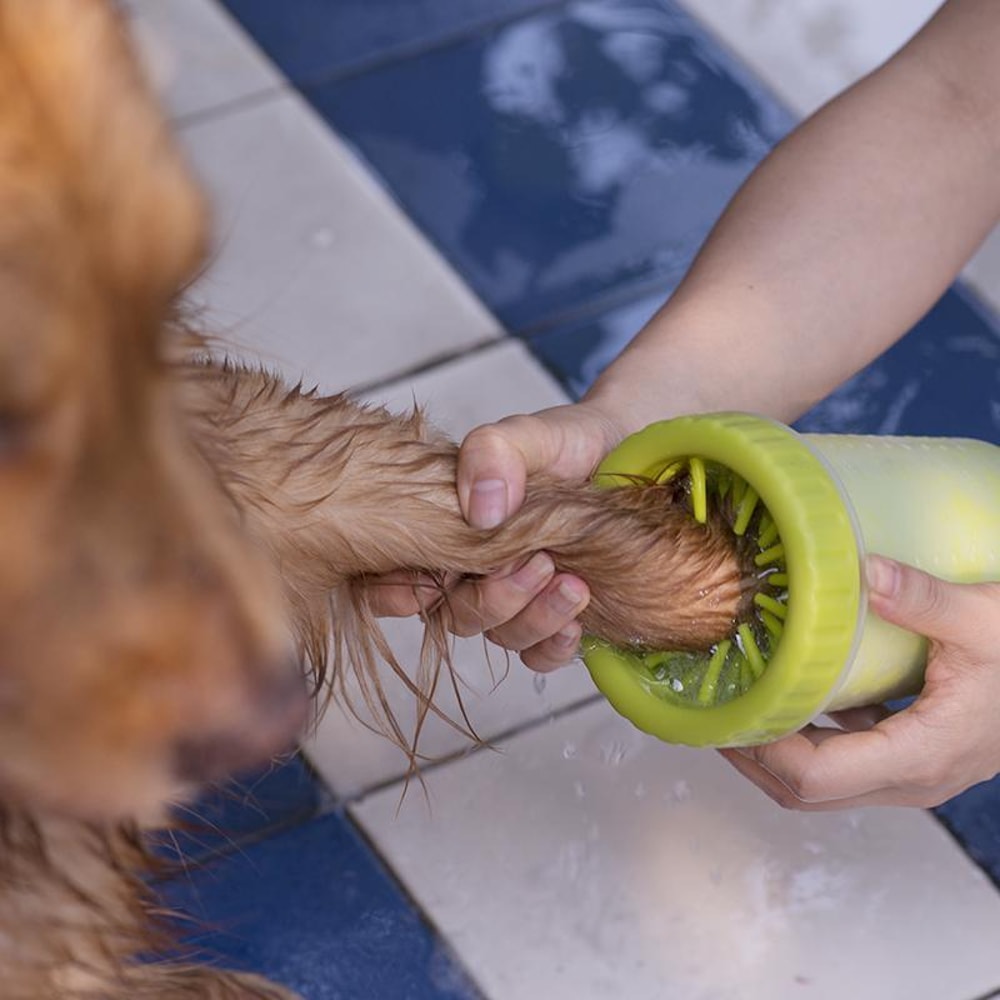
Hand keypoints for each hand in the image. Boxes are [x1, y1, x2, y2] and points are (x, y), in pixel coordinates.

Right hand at [370, 401, 625, 670]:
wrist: (627, 449)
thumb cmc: (566, 441)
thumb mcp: (529, 434)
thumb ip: (494, 453)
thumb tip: (480, 511)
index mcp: (443, 529)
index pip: (391, 575)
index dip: (392, 593)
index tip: (425, 586)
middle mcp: (470, 570)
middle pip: (454, 615)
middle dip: (492, 600)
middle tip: (540, 563)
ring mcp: (513, 597)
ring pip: (499, 636)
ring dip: (533, 620)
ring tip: (573, 584)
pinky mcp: (555, 617)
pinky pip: (540, 655)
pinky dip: (553, 648)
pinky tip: (577, 624)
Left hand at [720, 554, 999, 808]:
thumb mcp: (984, 618)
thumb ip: (923, 598)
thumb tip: (862, 569)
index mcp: (919, 756)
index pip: (814, 777)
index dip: (759, 750)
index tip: (723, 710)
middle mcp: (909, 780)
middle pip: (805, 794)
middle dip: (751, 756)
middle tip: (713, 708)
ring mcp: (911, 776)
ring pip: (820, 787)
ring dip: (773, 754)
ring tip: (738, 703)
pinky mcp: (911, 758)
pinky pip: (842, 766)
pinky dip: (803, 742)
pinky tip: (788, 698)